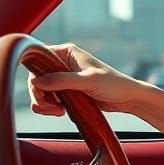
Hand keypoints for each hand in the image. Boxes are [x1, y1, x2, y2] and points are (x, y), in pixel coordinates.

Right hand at [28, 43, 144, 116]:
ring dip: (44, 103)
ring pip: (41, 90)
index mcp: (66, 52)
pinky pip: (49, 98)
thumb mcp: (88, 81)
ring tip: (58, 111)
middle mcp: (63, 63)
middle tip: (50, 107)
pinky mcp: (67, 91)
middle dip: (39, 95)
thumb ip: (62, 80)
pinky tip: (60, 112)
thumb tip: (36, 82)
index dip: (35, 76)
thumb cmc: (113, 84)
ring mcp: (64, 78)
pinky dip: (50, 107)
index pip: (38, 60)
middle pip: (36, 78)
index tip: (41, 92)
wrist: (128, 98)